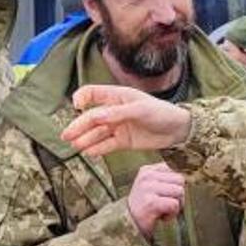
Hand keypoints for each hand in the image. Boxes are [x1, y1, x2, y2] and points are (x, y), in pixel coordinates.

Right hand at [62, 84, 191, 155]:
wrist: (178, 131)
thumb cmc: (161, 113)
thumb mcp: (140, 110)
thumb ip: (117, 113)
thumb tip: (95, 116)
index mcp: (117, 96)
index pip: (92, 93)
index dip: (82, 98)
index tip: (76, 107)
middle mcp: (114, 111)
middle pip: (91, 117)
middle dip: (78, 126)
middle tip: (66, 135)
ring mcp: (118, 126)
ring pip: (96, 133)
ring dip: (85, 138)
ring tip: (75, 146)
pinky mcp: (123, 141)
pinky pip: (106, 145)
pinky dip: (97, 148)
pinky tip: (88, 152)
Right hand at [127, 163, 184, 238]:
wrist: (128, 226)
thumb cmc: (145, 208)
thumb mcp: (153, 187)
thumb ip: (167, 180)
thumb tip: (191, 176)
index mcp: (147, 170)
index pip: (175, 170)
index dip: (175, 185)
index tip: (164, 196)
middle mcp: (146, 176)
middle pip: (180, 180)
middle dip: (177, 195)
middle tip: (165, 205)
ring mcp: (148, 188)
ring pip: (179, 191)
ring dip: (176, 205)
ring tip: (162, 210)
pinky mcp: (151, 202)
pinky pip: (174, 204)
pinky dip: (172, 214)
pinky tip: (161, 217)